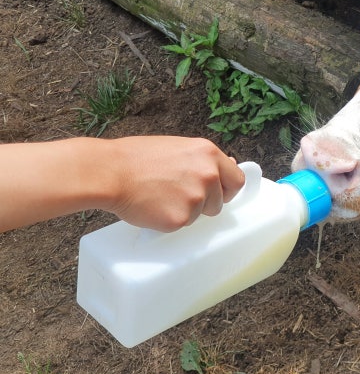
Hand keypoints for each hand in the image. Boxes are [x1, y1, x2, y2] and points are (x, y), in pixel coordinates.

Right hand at [105, 136, 245, 230]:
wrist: (110, 171)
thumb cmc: (137, 158)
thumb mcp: (179, 148)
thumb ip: (204, 160)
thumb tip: (231, 166)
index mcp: (209, 153)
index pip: (236, 180)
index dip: (227, 189)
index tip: (218, 194)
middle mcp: (208, 175)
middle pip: (219, 202)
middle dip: (204, 203)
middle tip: (177, 195)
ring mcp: (196, 198)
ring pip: (199, 215)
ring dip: (184, 211)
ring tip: (159, 196)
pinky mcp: (181, 218)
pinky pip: (181, 225)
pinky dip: (168, 221)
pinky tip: (152, 206)